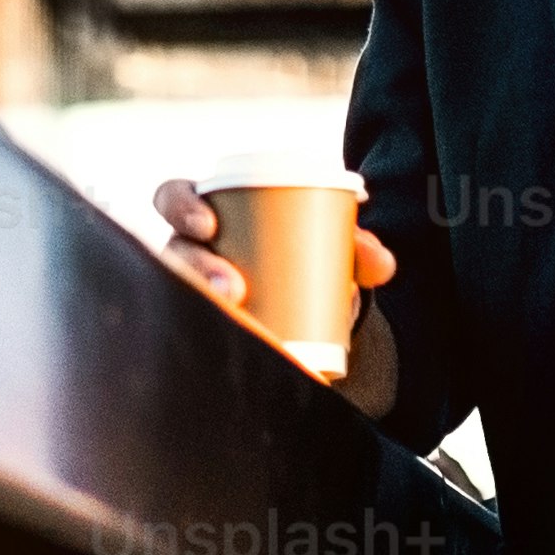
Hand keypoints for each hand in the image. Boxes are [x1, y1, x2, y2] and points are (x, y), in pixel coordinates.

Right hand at [146, 181, 401, 415]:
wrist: (311, 313)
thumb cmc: (310, 260)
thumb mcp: (332, 246)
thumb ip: (359, 249)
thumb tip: (381, 264)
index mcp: (209, 214)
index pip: (173, 198)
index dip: (180, 206)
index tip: (209, 224)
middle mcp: (191, 253)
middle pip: (175, 252)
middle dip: (195, 268)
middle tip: (232, 288)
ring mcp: (195, 293)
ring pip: (181, 296)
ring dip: (202, 306)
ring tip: (234, 321)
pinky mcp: (207, 329)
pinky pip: (196, 335)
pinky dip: (211, 344)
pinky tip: (226, 357)